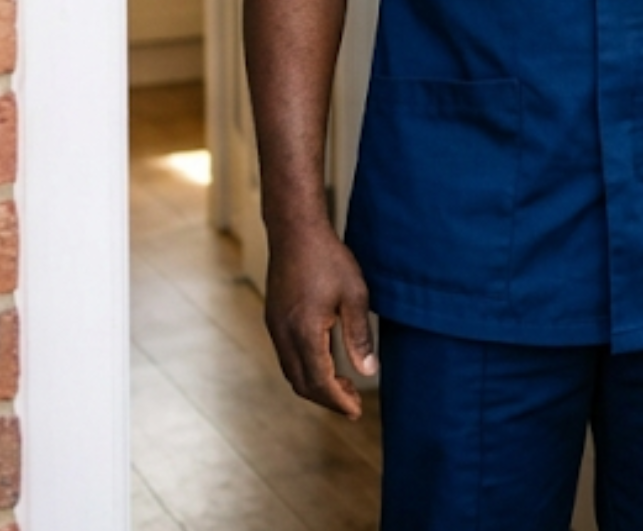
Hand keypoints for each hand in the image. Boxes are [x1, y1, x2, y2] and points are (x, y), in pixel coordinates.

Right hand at [262, 220, 379, 417]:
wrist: (295, 231)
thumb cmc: (328, 259)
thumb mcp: (354, 295)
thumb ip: (359, 336)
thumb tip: (369, 372)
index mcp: (305, 332)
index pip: (320, 382)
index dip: (338, 400)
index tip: (356, 411)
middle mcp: (284, 335)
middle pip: (302, 384)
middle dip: (327, 399)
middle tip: (353, 403)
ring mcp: (275, 327)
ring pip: (292, 372)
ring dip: (315, 385)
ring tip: (343, 385)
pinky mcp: (273, 319)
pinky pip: (286, 356)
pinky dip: (305, 369)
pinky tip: (325, 362)